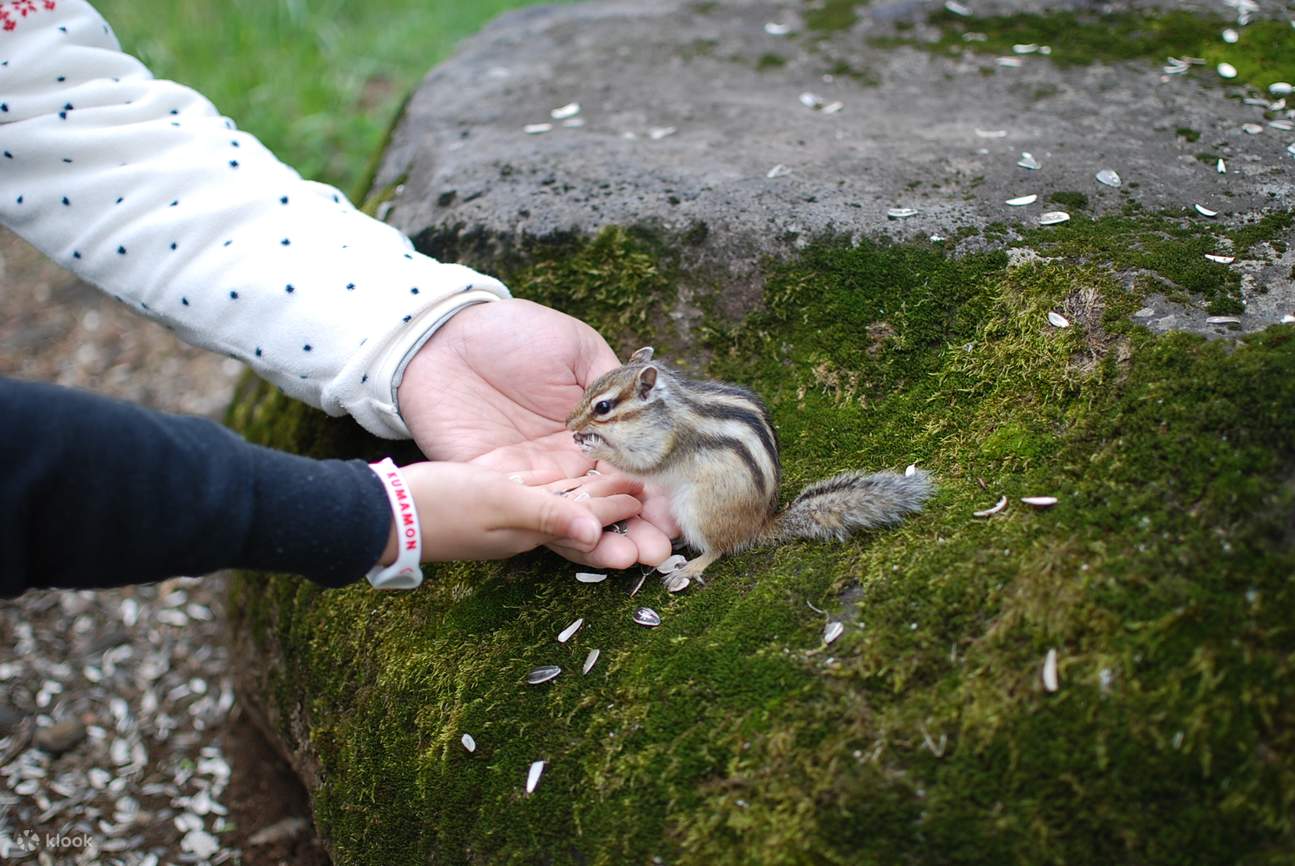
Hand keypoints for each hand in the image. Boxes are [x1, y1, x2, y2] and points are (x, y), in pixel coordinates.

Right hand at [375, 464, 643, 564]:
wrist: (384, 507)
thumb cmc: (441, 509)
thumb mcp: (499, 506)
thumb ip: (548, 515)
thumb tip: (594, 533)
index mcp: (532, 529)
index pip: (586, 521)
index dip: (618, 513)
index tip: (650, 502)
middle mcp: (526, 520)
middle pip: (581, 514)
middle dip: (618, 513)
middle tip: (654, 506)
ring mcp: (510, 505)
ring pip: (564, 498)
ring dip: (596, 494)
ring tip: (629, 484)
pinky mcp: (495, 487)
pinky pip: (541, 484)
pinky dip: (565, 479)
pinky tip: (578, 466)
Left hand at [397, 299, 678, 568]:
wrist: (445, 336)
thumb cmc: (513, 333)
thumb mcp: (576, 350)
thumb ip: (612, 385)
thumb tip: (651, 410)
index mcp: (590, 432)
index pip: (628, 472)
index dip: (652, 494)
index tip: (677, 512)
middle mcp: (564, 462)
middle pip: (604, 504)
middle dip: (635, 529)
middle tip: (661, 548)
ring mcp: (529, 477)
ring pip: (570, 518)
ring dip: (601, 540)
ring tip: (633, 557)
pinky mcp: (492, 483)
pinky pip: (527, 512)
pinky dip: (555, 529)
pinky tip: (586, 539)